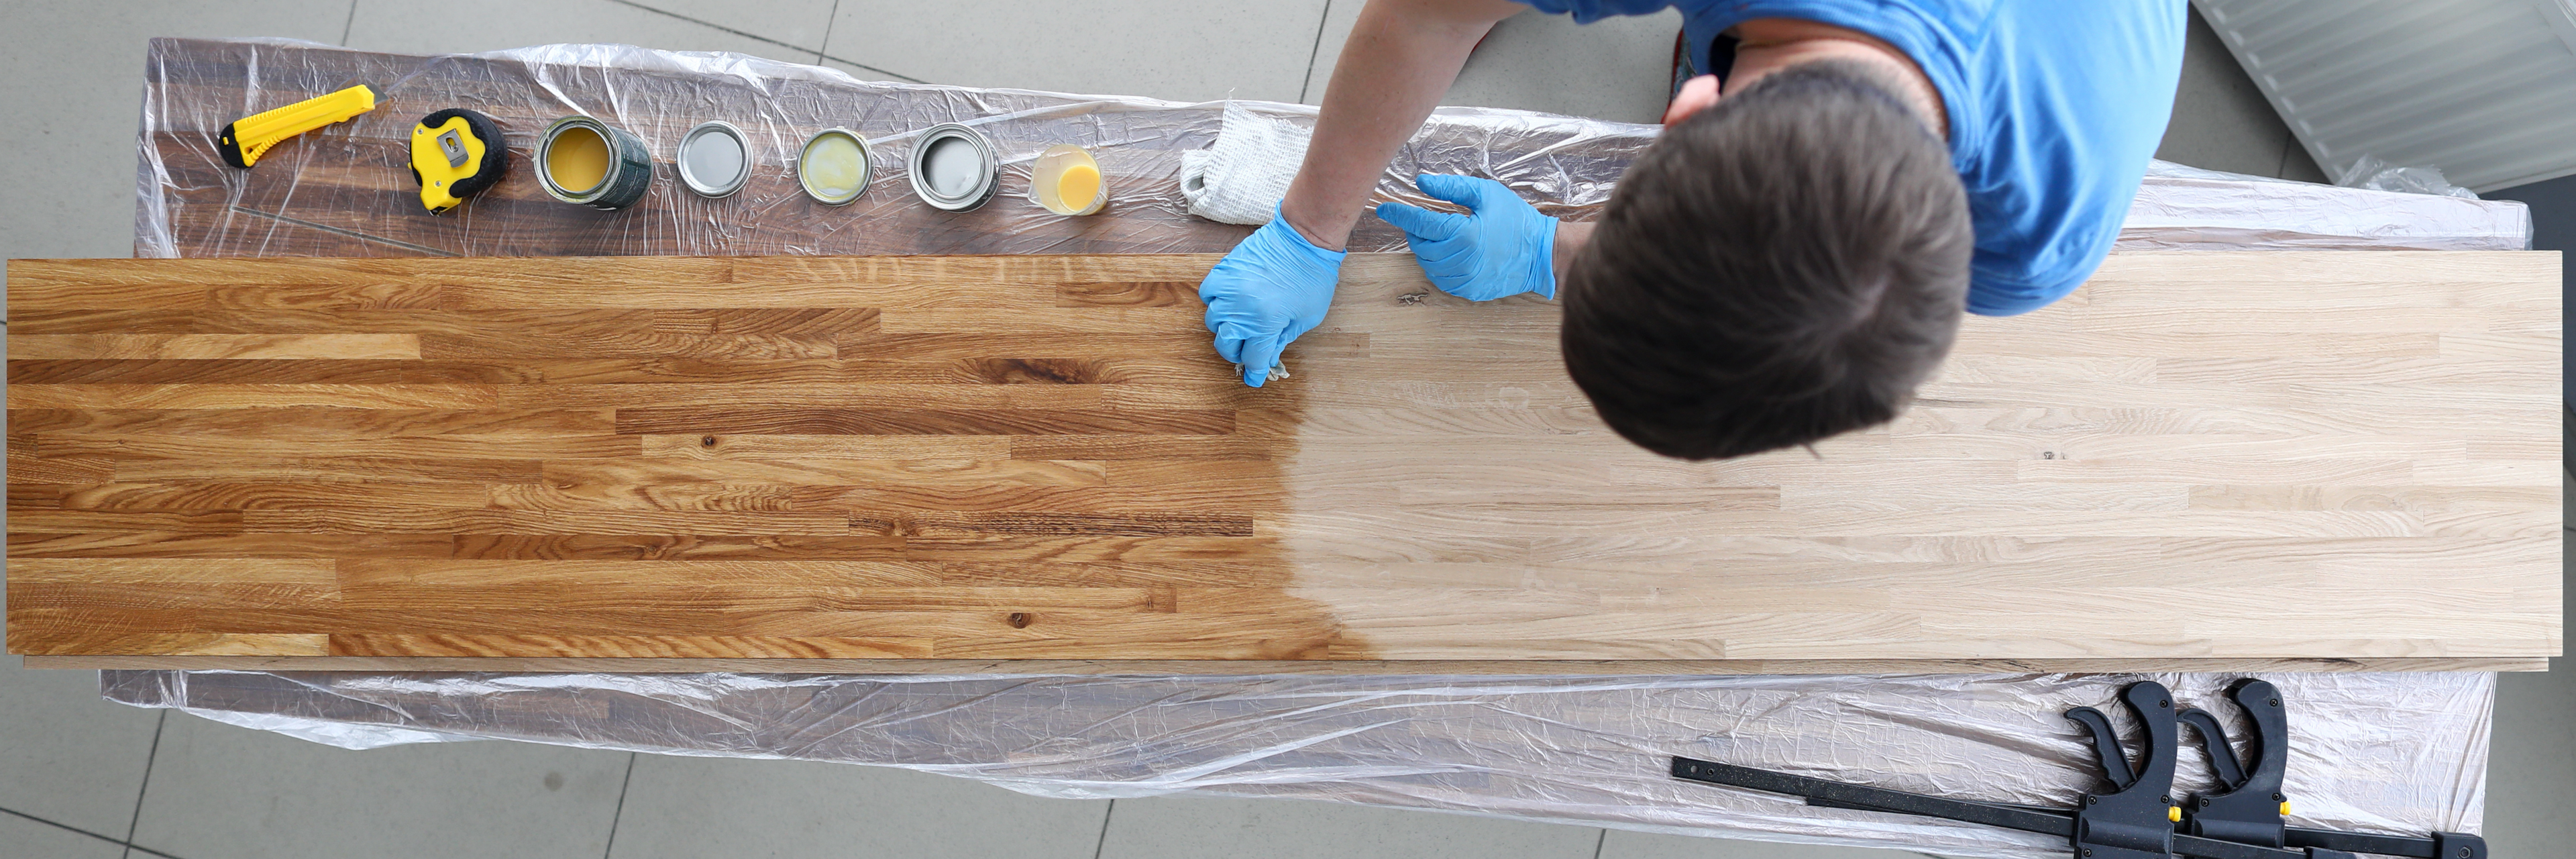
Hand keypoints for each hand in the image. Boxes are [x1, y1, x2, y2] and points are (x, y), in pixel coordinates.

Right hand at [1198, 206, 1345, 386]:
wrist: (1303, 236)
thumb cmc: (1312, 277)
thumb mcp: (1307, 317)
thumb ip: (1284, 339)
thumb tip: (1267, 356)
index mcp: (1266, 323)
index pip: (1252, 358)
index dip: (1254, 371)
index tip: (1254, 377)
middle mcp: (1242, 309)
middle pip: (1226, 344)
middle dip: (1237, 352)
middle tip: (1248, 350)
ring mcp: (1229, 289)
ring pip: (1213, 321)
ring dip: (1226, 328)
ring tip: (1241, 323)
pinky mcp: (1223, 270)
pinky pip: (1207, 294)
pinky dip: (1215, 302)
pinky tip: (1230, 302)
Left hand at [1374, 174, 1557, 300]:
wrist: (1541, 253)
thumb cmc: (1515, 219)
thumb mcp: (1486, 194)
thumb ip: (1451, 187)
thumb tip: (1421, 183)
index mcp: (1464, 234)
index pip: (1419, 224)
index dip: (1400, 214)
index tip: (1385, 208)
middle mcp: (1460, 261)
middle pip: (1420, 245)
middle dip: (1417, 231)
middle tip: (1425, 220)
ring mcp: (1464, 280)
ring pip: (1427, 264)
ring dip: (1427, 249)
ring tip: (1442, 236)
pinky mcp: (1467, 291)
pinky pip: (1440, 279)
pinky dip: (1438, 265)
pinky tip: (1451, 253)